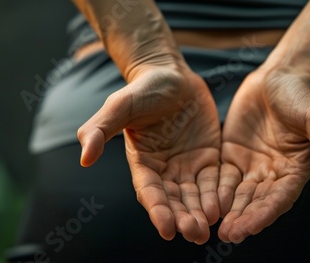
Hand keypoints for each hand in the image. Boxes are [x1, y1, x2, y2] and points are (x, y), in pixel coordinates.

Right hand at [77, 64, 220, 243]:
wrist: (172, 76)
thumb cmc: (143, 89)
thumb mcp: (120, 105)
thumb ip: (100, 129)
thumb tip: (84, 158)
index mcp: (142, 163)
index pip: (150, 192)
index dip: (158, 211)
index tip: (166, 230)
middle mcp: (165, 169)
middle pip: (175, 200)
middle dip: (183, 217)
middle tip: (195, 233)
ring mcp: (188, 165)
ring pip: (195, 195)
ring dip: (201, 212)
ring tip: (209, 227)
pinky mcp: (208, 157)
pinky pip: (215, 179)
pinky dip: (218, 194)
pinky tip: (224, 206)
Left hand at [217, 67, 309, 242]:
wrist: (278, 76)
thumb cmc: (302, 96)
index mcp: (295, 169)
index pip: (280, 197)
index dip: (266, 213)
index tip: (251, 227)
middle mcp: (272, 173)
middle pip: (257, 201)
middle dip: (244, 219)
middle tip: (229, 235)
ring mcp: (251, 165)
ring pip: (238, 194)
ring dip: (228, 211)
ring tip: (215, 228)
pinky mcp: (232, 155)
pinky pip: (222, 177)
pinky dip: (215, 191)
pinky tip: (205, 202)